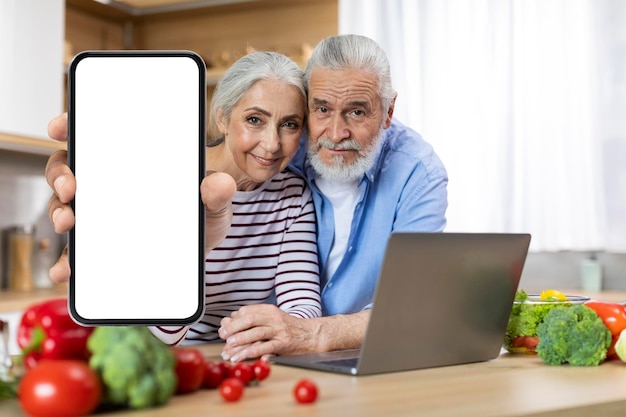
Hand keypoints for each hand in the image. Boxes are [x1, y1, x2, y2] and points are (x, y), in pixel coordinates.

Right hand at [43, 113, 235, 282]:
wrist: (198, 258)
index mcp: (132, 164)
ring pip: (64, 206)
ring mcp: (99, 216)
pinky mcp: (97, 248)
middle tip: (70, 186)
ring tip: (69, 222)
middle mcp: (108, 186)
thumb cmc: (201, 220)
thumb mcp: (213, 205)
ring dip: (58, 212)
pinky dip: (65, 260)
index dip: (71, 126)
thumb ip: (217, 194)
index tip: (59, 128)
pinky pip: (74, 252)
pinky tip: (66, 268)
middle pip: (68, 168)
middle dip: (60, 174)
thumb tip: (221, 184)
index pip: (95, 137)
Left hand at [218, 304, 321, 361]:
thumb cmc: (291, 328)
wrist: (313, 334)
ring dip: (241, 341)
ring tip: (229, 348)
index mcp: (270, 310)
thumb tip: (233, 318)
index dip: (234, 319)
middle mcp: (274, 318)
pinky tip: (244, 356)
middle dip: (233, 328)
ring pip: (257, 333)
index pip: (248, 311)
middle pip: (250, 320)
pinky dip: (254, 352)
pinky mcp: (284, 344)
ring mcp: (280, 331)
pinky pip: (267, 347)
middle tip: (222, 335)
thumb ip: (256, 318)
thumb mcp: (274, 318)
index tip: (223, 327)